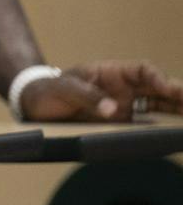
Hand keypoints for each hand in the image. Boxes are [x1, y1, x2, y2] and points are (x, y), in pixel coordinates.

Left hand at [20, 60, 182, 121]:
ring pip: (160, 106)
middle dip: (179, 94)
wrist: (36, 107)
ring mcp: (126, 106)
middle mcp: (124, 88)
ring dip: (178, 111)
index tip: (164, 87)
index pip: (142, 70)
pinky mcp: (123, 124)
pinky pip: (148, 124)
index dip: (157, 77)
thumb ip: (88, 97)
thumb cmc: (50, 91)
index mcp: (111, 72)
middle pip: (159, 88)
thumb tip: (113, 110)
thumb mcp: (64, 89)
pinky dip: (164, 128)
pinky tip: (176, 135)